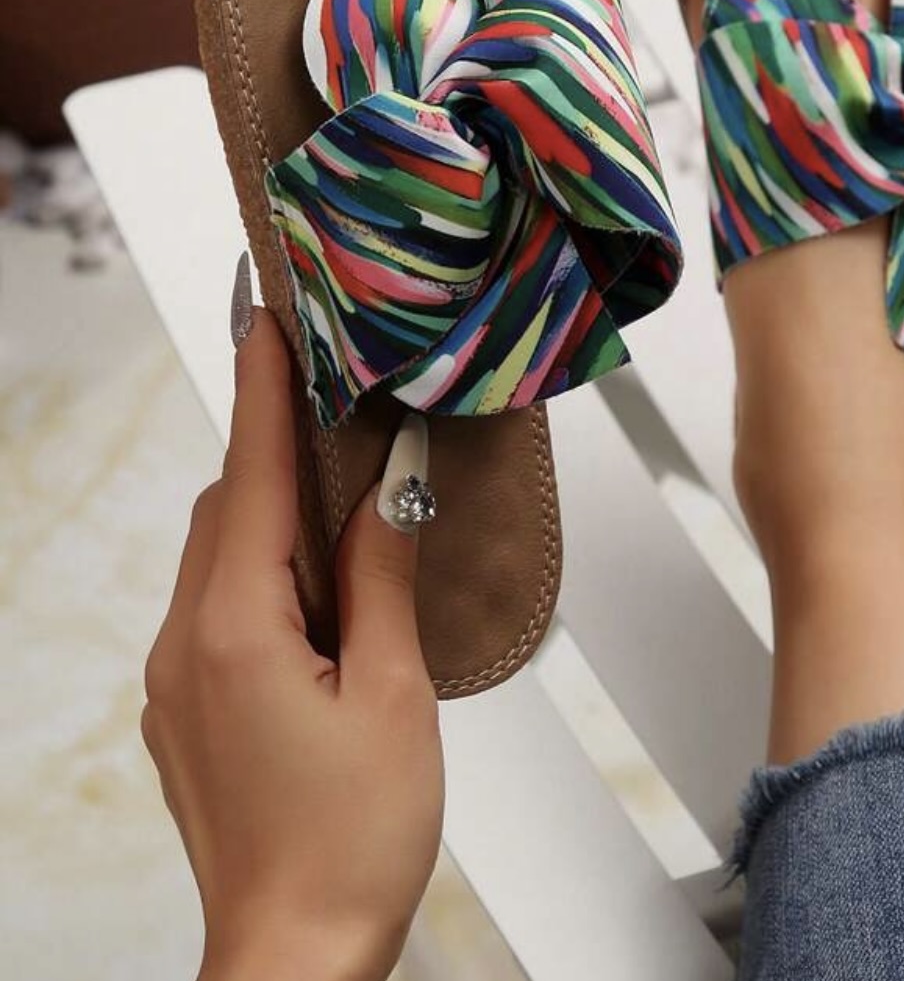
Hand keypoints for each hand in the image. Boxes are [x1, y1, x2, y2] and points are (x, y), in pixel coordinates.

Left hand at [142, 308, 442, 980]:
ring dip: (275, 515)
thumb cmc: (350, 843)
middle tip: (335, 400)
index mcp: (235, 629)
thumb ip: (382, 577)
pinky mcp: (187, 712)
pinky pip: (216, 605)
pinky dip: (261, 571)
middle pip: (229, 507)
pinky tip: (318, 592)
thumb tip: (389, 487)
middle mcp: (186, 645)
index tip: (268, 318)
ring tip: (345, 500)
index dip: (265, 389)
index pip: (252, 474)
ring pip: (220, 555)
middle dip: (278, 448)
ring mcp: (177, 682)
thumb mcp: (393, 694)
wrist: (294, 959)